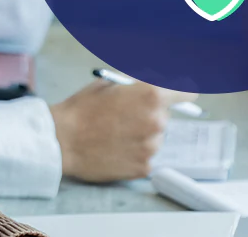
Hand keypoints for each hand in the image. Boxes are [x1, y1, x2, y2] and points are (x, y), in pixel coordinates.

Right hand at [49, 81, 197, 182]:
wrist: (61, 140)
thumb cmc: (81, 109)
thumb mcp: (109, 83)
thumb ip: (138, 82)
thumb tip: (158, 80)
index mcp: (151, 95)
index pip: (186, 93)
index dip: (178, 92)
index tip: (173, 96)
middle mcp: (157, 122)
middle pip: (165, 116)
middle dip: (149, 114)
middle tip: (124, 116)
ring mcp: (151, 147)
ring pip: (155, 137)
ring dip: (142, 135)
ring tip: (115, 134)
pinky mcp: (144, 167)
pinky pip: (146, 156)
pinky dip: (134, 152)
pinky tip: (114, 147)